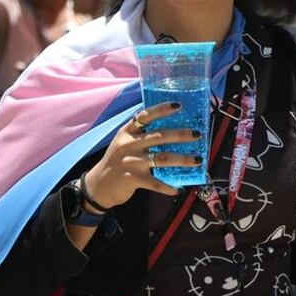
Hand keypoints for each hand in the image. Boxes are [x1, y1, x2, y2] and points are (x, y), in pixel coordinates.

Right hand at [83, 102, 202, 209]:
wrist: (98, 185)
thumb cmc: (117, 161)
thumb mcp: (124, 143)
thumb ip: (140, 135)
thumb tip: (171, 130)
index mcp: (127, 132)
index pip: (145, 116)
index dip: (161, 109)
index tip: (178, 106)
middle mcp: (128, 144)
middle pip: (159, 136)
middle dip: (181, 135)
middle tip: (197, 134)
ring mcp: (130, 161)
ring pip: (162, 158)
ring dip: (182, 159)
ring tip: (197, 160)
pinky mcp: (131, 179)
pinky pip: (155, 182)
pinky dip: (168, 187)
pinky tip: (179, 189)